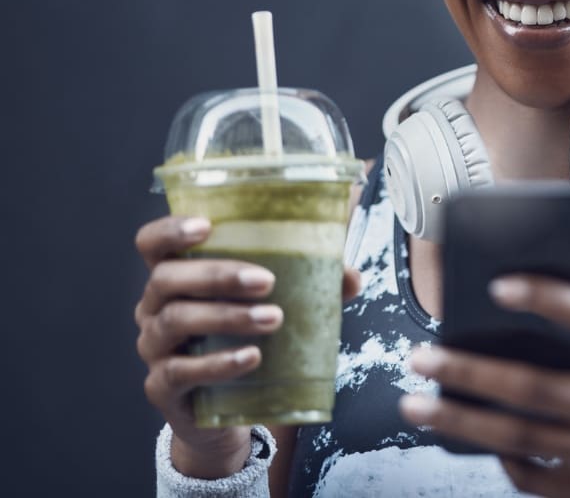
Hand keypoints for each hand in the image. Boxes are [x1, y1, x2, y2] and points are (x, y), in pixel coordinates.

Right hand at [134, 215, 360, 478]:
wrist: (227, 409)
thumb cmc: (245, 339)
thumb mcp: (273, 306)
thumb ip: (310, 287)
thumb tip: (352, 276)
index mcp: (176, 277)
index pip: (152, 244)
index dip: (170, 229)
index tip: (206, 225)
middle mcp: (154, 308)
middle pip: (166, 278)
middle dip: (217, 275)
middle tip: (267, 281)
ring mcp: (153, 348)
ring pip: (175, 320)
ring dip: (227, 316)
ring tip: (272, 319)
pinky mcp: (162, 388)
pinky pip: (180, 371)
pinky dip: (218, 362)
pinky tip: (251, 358)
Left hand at [399, 276, 569, 497]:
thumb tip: (521, 325)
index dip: (548, 299)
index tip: (498, 286)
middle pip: (535, 389)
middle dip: (469, 373)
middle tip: (420, 357)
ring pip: (522, 439)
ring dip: (461, 423)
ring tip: (417, 407)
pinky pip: (538, 482)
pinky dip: (504, 462)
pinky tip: (478, 445)